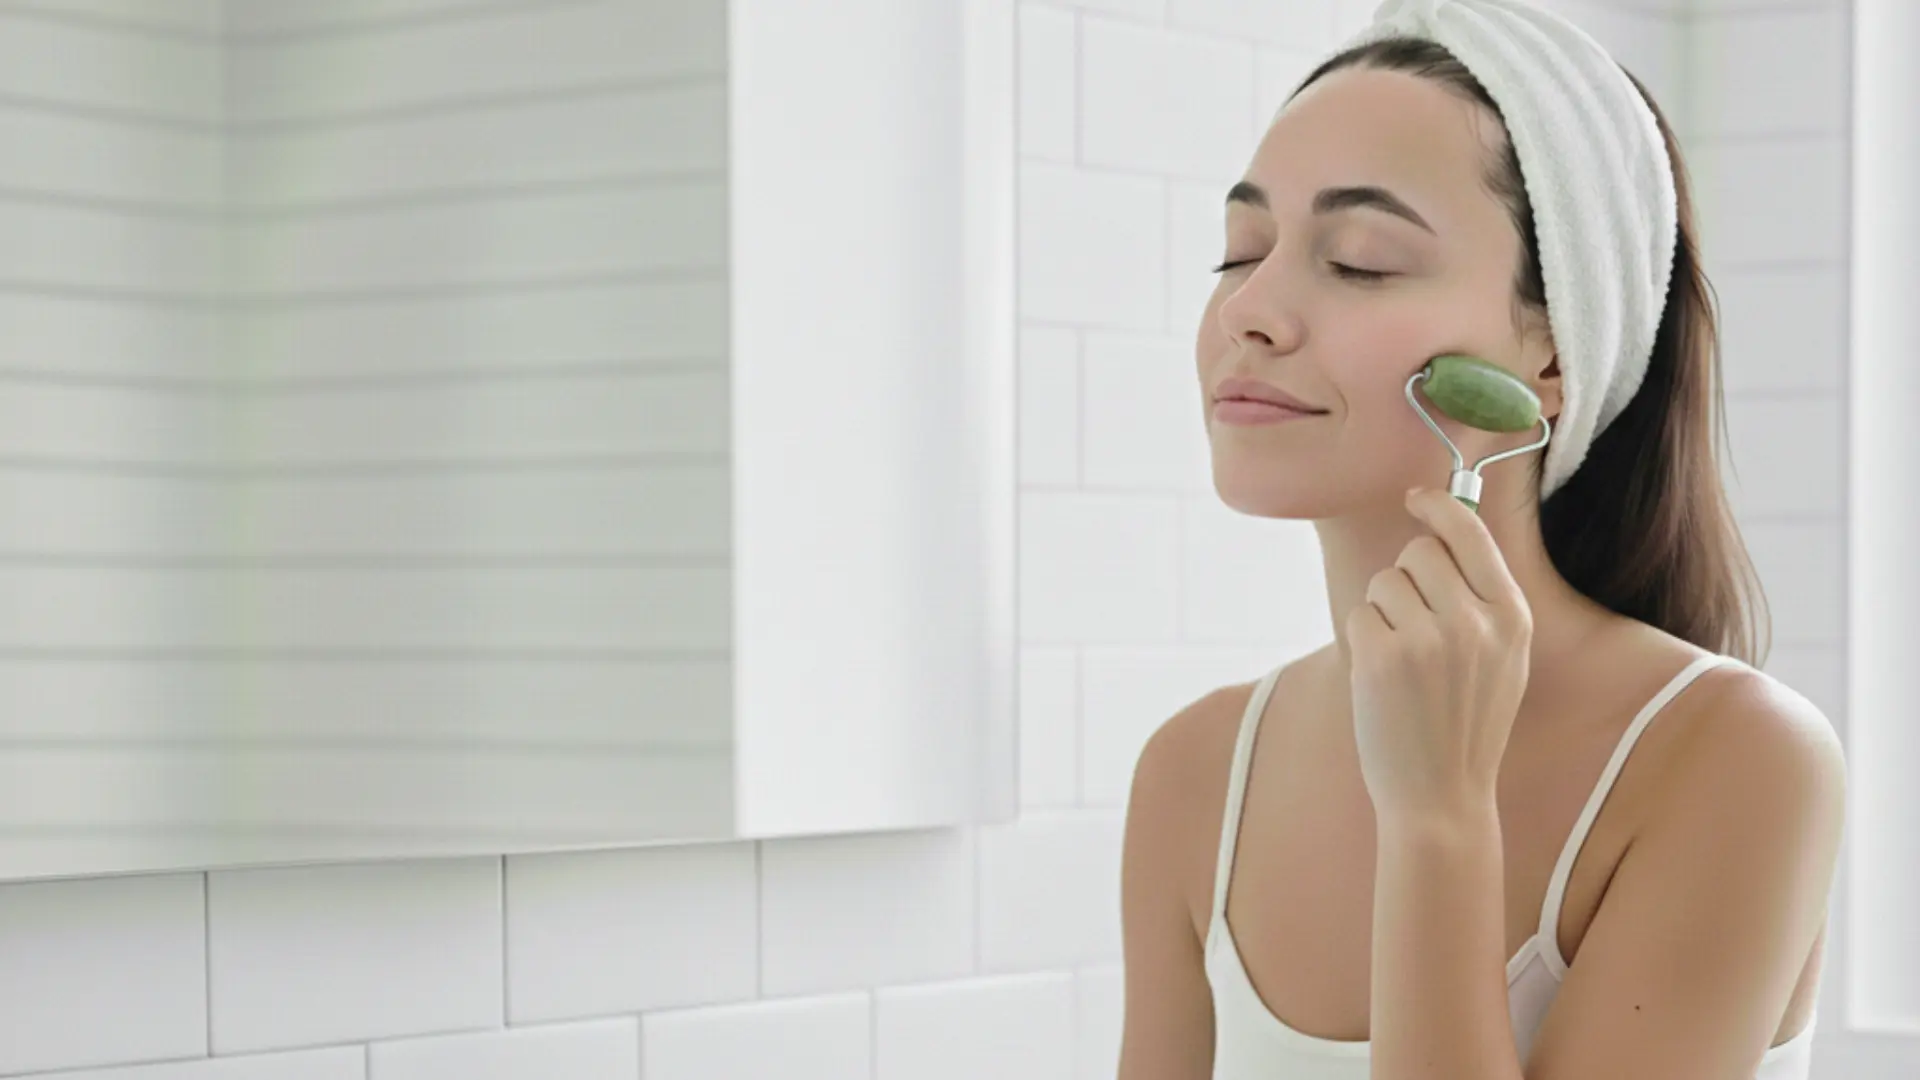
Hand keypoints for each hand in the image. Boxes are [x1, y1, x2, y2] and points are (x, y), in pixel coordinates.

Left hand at [1345, 487, 1533, 827]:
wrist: (1441, 797)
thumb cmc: (1465, 724)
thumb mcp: (1503, 658)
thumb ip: (1482, 598)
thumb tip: (1444, 529)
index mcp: (1513, 617)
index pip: (1471, 533)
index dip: (1439, 508)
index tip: (1416, 498)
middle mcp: (1476, 621)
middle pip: (1419, 551)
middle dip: (1407, 579)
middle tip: (1415, 631)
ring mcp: (1429, 639)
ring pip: (1384, 581)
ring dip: (1383, 612)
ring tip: (1405, 665)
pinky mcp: (1383, 657)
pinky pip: (1359, 615)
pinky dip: (1363, 640)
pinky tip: (1383, 681)